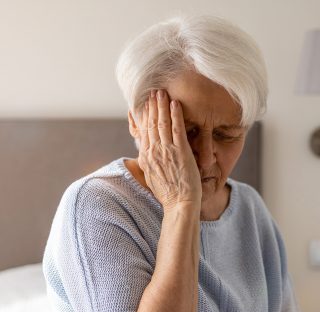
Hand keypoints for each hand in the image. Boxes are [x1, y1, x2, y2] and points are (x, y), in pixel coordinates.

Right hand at [137, 89, 201, 210]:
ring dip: (161, 106)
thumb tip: (146, 156)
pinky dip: (175, 114)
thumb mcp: (152, 178)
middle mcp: (153, 152)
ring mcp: (166, 151)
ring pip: (162, 123)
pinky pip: (177, 128)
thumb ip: (149, 163)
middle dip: (151, 106)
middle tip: (152, 92)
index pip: (144, 132)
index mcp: (146, 158)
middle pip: (151, 124)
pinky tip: (175, 103)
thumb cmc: (169, 194)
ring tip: (161, 92)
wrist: (179, 204)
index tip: (145, 105)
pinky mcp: (180, 151)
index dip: (144, 116)